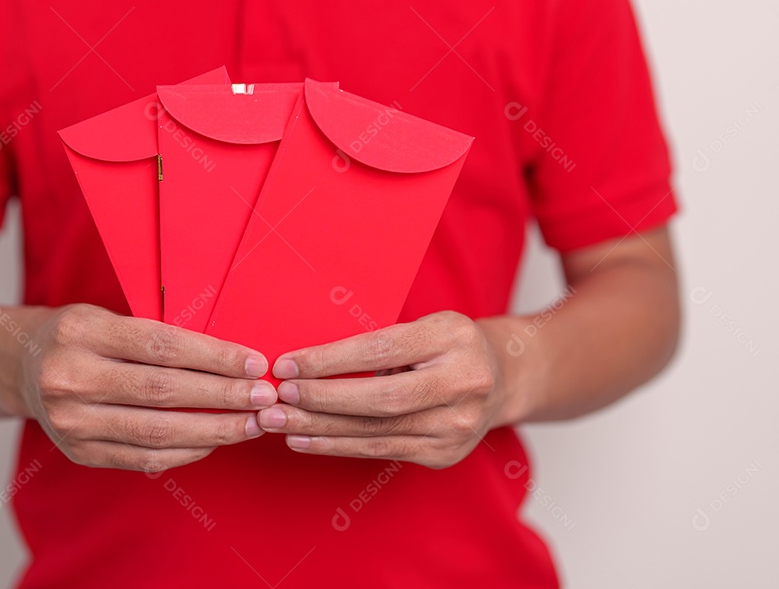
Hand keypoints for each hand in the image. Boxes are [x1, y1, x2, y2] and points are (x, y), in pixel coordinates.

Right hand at [20, 304, 276, 471]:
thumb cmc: (80, 335)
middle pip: (162, 391)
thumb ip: (157, 336)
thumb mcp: (108, 316)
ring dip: (214, 430)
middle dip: (223, 396)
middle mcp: (70, 378)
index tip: (254, 363)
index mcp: (81, 332)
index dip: (214, 357)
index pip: (161, 346)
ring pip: (157, 431)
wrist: (21, 366)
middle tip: (265, 397)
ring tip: (251, 423)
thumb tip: (232, 360)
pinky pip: (144, 457)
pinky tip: (216, 440)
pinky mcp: (78, 453)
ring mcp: (71, 422)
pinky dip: (187, 450)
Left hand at [255, 311, 507, 468]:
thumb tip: (308, 363)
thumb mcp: (424, 325)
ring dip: (320, 429)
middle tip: (277, 397)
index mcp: (452, 339)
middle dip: (321, 399)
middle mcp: (463, 384)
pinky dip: (339, 446)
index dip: (330, 360)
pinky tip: (306, 440)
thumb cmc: (447, 345)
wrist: (501, 378)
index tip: (287, 364)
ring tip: (279, 422)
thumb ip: (380, 342)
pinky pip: (382, 451)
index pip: (380, 351)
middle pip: (380, 399)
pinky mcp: (445, 454)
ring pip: (376, 431)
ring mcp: (458, 425)